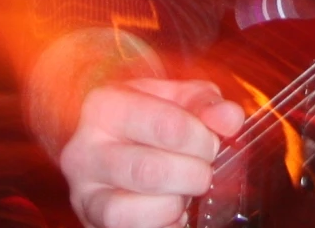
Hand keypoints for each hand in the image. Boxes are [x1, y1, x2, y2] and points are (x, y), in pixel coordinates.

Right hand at [59, 78, 244, 227]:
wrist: (109, 143)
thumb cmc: (148, 118)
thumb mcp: (174, 98)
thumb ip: (205, 103)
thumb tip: (230, 119)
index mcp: (106, 106)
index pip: (167, 126)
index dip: (202, 140)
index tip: (211, 142)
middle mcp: (85, 148)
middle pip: (150, 172)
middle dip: (193, 175)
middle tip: (203, 170)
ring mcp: (84, 190)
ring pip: (131, 211)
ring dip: (174, 204)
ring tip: (183, 190)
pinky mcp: (91, 220)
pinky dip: (164, 224)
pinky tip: (172, 210)